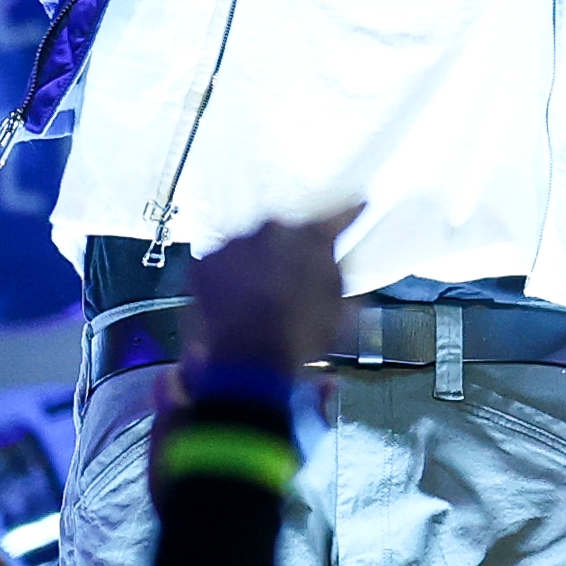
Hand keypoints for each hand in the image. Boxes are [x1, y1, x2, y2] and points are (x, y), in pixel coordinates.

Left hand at [182, 212, 351, 372]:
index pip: (337, 217)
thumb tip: (330, 263)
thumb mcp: (337, 309)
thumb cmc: (299, 338)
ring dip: (256, 264)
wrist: (247, 362)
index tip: (359, 203)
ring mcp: (235, 243)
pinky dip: (229, 277)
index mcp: (311, 239)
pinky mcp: (206, 261)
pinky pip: (223, 263)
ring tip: (258, 296)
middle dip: (289, 251)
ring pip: (251, 247)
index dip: (349, 212)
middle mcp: (272, 230)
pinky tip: (236, 300)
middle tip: (289, 280)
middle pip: (285, 234)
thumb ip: (335, 275)